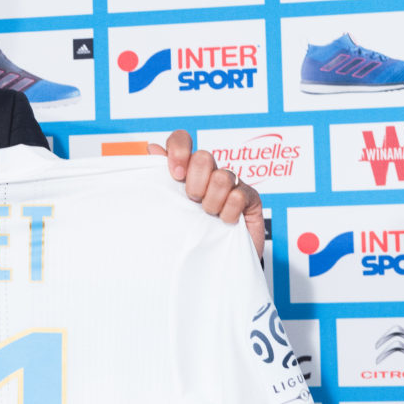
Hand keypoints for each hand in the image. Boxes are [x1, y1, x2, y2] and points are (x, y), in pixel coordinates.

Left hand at [149, 130, 264, 258]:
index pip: (181, 140)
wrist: (211, 262)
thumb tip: (152, 148)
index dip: (179, 150)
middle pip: (203, 157)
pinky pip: (239, 195)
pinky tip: (225, 222)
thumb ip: (162, 176)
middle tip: (193, 200)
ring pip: (222, 177)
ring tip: (209, 215)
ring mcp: (231, 183)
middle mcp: (208, 172)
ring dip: (212, 201)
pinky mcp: (250, 198)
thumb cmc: (189, 232)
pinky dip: (229, 212)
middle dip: (195, 182)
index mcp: (186, 169)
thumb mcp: (171, 205)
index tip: (176, 174)